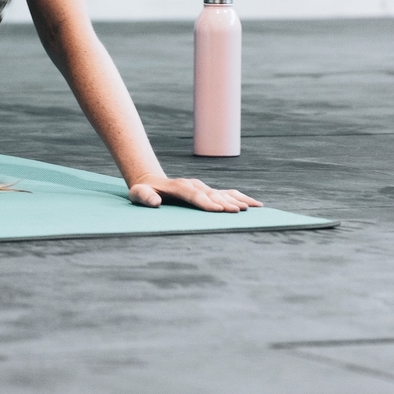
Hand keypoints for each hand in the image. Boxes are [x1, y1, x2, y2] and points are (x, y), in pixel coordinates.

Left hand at [128, 177, 262, 212]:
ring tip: (251, 208)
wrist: (150, 182)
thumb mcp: (137, 194)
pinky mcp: (208, 191)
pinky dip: (241, 198)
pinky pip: (227, 193)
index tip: (217, 209)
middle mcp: (193, 185)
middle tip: (238, 212)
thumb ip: (144, 197)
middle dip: (224, 203)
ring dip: (236, 200)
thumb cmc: (144, 192)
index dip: (205, 202)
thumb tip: (155, 202)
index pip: (193, 195)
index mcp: (178, 186)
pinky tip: (255, 205)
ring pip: (222, 193)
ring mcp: (202, 187)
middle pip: (211, 194)